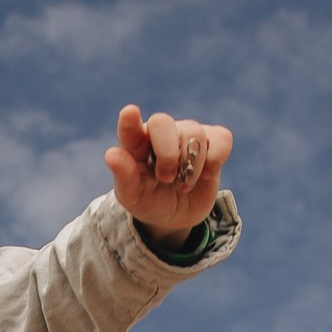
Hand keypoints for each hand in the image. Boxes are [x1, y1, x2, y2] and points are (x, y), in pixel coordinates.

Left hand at [105, 106, 232, 248]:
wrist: (176, 217)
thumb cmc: (150, 202)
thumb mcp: (133, 197)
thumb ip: (124, 177)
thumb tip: (111, 154)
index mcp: (136, 144)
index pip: (130, 127)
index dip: (130, 120)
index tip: (130, 113)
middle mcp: (161, 133)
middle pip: (164, 123)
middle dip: (168, 154)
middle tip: (166, 178)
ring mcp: (188, 133)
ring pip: (194, 133)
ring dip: (191, 167)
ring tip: (183, 185)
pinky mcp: (213, 140)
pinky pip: (221, 139)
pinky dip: (215, 159)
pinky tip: (206, 175)